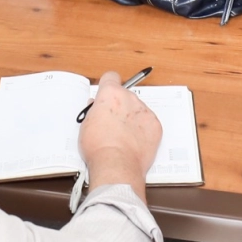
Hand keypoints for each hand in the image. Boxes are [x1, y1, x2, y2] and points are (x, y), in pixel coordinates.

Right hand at [78, 72, 162, 201]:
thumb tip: (97, 107)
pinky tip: (135, 142)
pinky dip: (143, 131)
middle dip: (120, 107)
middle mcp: (129, 98)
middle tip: (113, 123)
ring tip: (124, 137)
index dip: (108, 85)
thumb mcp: (86, 124)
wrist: (116, 164)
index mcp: (110, 94)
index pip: (111, 77)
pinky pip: (149, 123)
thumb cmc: (98, 146)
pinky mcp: (155, 125)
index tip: (107, 95)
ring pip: (138, 110)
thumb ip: (94, 110)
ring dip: (132, 119)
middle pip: (125, 96)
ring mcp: (144, 111)